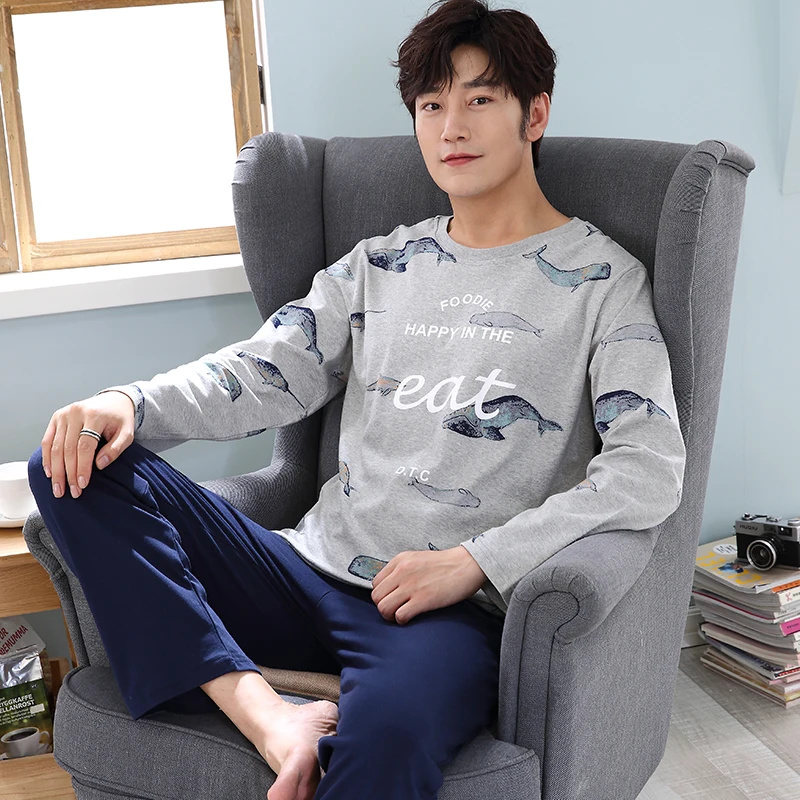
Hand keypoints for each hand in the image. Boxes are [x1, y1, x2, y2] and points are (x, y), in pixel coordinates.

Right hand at [40, 390, 136, 499]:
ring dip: (56, 470)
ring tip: (58, 489)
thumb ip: (116, 449)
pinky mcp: (56, 417)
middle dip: (68, 473)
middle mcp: (75, 413)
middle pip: (68, 448)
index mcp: (94, 415)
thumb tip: (99, 465)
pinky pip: (47, 440)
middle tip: (72, 492)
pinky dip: (47, 458)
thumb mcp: (127, 433)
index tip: (83, 484)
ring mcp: (63, 414)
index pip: (85, 446)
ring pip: (54, 447)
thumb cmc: (120, 419)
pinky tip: (50, 473)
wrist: (114, 400)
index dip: (82, 467)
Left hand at [371, 546, 487, 624]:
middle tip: (395, 610)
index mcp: (400, 560)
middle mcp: (402, 571)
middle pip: (376, 597)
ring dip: (390, 616)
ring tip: (400, 615)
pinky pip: (399, 615)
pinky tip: (410, 618)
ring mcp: (411, 585)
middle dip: (383, 607)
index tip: (392, 599)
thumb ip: (402, 569)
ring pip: (383, 607)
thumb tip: (390, 587)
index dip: (382, 594)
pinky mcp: (423, 599)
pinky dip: (402, 620)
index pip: (375, 583)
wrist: (467, 565)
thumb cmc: (445, 564)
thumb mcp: (417, 558)